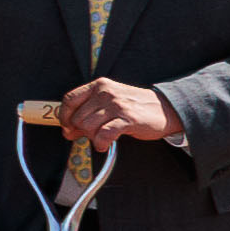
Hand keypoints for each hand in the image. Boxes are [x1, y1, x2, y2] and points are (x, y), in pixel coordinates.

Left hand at [56, 77, 182, 147]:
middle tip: (90, 135)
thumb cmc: (135, 106)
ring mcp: (117, 105)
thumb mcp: (110, 100)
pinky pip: (104, 134)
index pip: (69, 99)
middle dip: (80, 131)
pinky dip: (100, 143)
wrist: (166, 109)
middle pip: (78, 117)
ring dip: (92, 138)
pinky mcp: (128, 119)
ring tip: (101, 138)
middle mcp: (106, 93)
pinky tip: (104, 145)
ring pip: (88, 127)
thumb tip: (68, 129)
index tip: (66, 127)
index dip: (64, 116)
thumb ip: (89, 109)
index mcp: (99, 85)